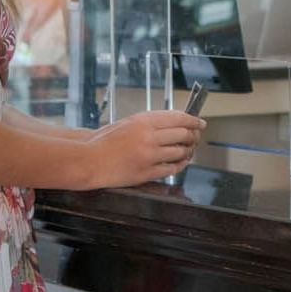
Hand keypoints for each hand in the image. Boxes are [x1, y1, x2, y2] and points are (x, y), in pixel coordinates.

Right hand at [85, 109, 204, 186]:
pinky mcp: (147, 173)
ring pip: (180, 152)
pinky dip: (179, 164)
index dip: (193, 120)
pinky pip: (171, 168)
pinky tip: (181, 162)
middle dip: (194, 136)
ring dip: (188, 151)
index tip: (200, 122)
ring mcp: (149, 156)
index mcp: (144, 121)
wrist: (90, 160)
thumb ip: (150, 122)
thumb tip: (175, 123)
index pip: (178, 118)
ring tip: (189, 150)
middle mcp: (149, 137)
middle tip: (196, 137)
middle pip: (183, 134)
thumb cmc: (105, 141)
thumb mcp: (128, 122)